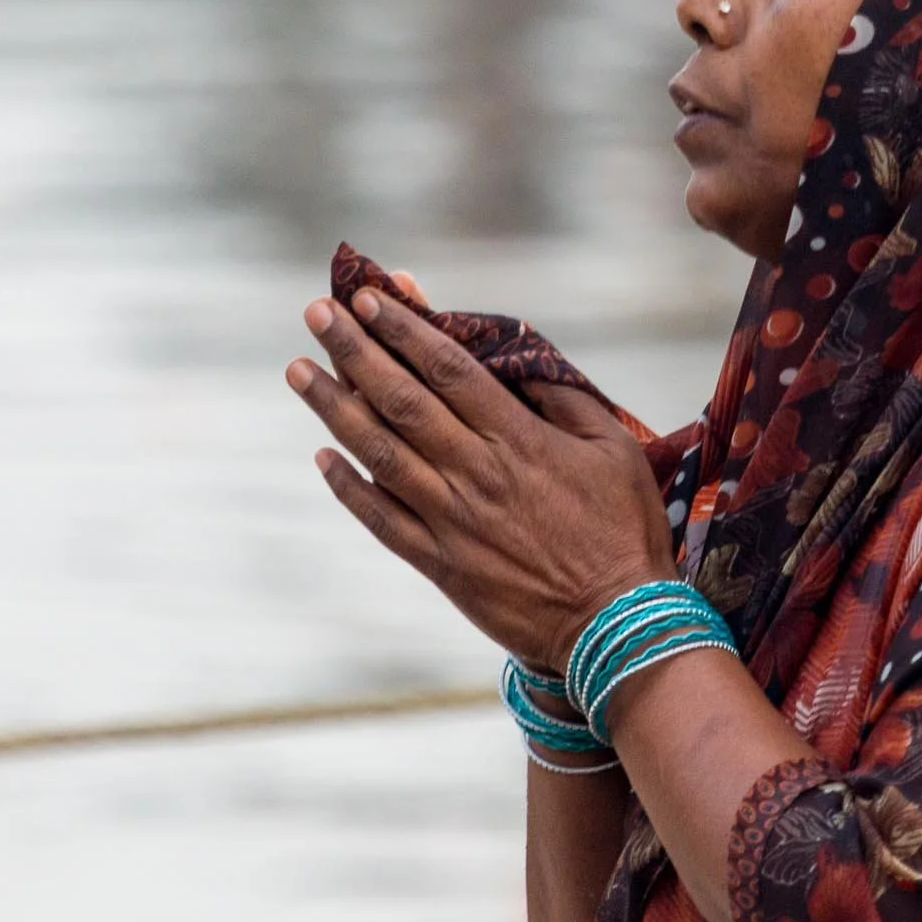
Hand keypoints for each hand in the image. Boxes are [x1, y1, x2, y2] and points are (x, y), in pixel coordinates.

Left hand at [286, 287, 674, 672]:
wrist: (615, 625)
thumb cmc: (623, 531)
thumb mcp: (613, 450)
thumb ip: (564, 401)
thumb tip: (518, 362)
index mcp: (518, 440)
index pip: (448, 370)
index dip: (405, 330)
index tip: (370, 296)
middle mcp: (475, 474)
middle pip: (401, 400)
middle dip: (355, 351)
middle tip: (317, 313)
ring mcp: (451, 521)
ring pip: (379, 453)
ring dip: (335, 407)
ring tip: (298, 370)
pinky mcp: (440, 564)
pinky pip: (382, 519)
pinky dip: (348, 488)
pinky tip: (323, 457)